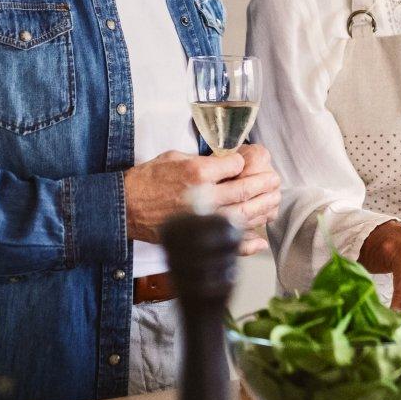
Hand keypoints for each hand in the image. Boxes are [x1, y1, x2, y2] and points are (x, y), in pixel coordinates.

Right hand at [123, 146, 279, 245]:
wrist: (126, 206)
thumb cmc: (148, 180)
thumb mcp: (174, 157)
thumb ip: (203, 160)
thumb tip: (226, 163)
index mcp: (198, 172)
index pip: (236, 165)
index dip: (244, 163)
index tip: (244, 163)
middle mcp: (204, 196)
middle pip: (246, 190)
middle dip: (265, 183)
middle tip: (274, 180)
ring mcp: (204, 219)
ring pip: (244, 215)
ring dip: (264, 207)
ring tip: (274, 200)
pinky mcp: (199, 236)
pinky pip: (229, 241)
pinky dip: (248, 242)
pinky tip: (261, 238)